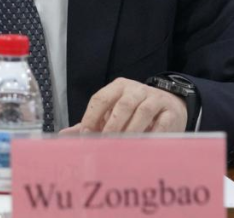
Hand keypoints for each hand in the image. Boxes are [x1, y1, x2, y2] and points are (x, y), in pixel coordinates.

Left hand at [60, 78, 186, 134]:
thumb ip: (91, 123)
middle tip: (104, 143)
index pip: (100, 99)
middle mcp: (136, 89)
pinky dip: (151, 135)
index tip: (86, 136)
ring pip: (142, 112)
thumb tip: (64, 134)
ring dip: (130, 130)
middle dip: (111, 126)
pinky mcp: (170, 112)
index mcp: (119, 87)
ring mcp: (155, 99)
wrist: (170, 106)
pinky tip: (143, 145)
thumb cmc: (135, 111)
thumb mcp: (113, 111)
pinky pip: (161, 123)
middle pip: (122, 105)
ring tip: (122, 146)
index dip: (91, 118)